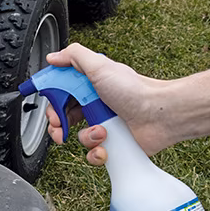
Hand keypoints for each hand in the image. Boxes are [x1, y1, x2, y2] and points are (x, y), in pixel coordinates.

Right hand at [44, 43, 176, 164]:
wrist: (160, 115)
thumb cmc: (135, 90)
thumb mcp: (100, 65)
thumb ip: (74, 56)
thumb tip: (53, 57)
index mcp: (90, 86)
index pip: (61, 95)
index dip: (52, 104)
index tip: (49, 111)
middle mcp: (96, 105)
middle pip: (64, 118)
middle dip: (58, 125)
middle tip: (59, 128)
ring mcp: (104, 126)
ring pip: (78, 137)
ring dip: (85, 137)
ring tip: (100, 132)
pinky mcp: (112, 144)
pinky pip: (94, 154)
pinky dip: (97, 152)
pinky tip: (106, 146)